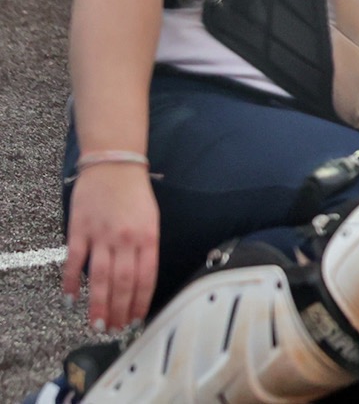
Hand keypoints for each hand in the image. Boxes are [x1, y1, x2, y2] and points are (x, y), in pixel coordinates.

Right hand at [62, 163, 159, 331]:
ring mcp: (101, 235)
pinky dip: (72, 281)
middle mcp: (126, 239)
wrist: (114, 166)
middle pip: (123, 282)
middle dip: (119, 310)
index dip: (140, 302)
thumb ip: (145, 249)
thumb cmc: (134, 194)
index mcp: (148, 238)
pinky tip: (70, 298)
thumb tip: (139, 280)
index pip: (146, 278)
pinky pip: (75, 261)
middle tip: (113, 329)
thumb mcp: (151, 221)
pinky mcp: (80, 230)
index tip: (135, 319)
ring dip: (98, 303)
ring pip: (100, 277)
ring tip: (96, 323)